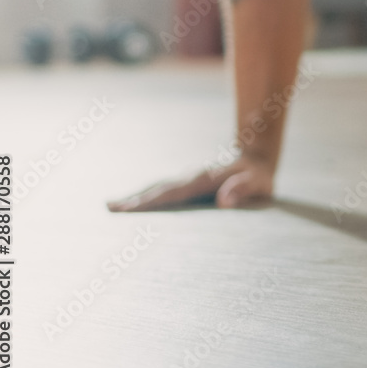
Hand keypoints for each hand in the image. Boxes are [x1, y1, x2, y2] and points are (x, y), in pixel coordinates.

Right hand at [107, 157, 273, 211]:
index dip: (150, 202)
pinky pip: (164, 190)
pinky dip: (147, 195)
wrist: (257, 158)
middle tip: (108, 208)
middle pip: (158, 189)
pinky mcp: (189, 183)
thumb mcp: (257, 182)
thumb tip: (224, 201)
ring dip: (136, 196)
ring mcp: (188, 179)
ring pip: (158, 188)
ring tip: (111, 205)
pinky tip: (135, 202)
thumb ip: (242, 189)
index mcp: (202, 179)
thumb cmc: (258, 175)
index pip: (172, 193)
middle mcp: (190, 177)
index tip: (129, 209)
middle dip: (134, 199)